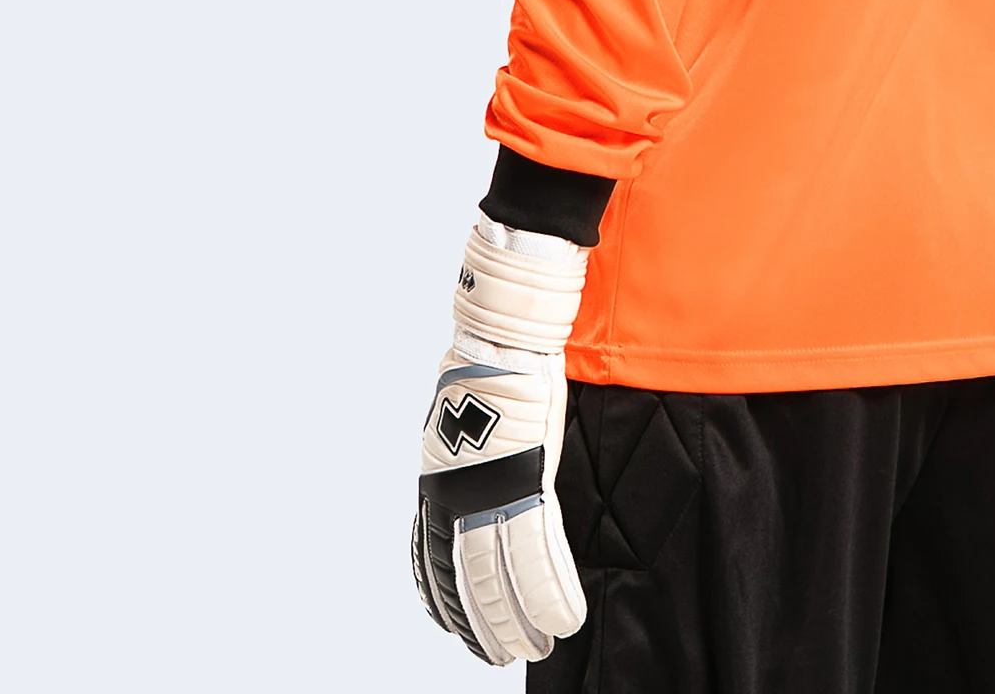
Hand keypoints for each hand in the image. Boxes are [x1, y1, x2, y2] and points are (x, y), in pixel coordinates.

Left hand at [412, 216, 589, 662]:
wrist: (501, 338)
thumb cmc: (489, 370)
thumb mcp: (459, 427)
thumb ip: (465, 463)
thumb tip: (476, 481)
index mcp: (436, 485)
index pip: (432, 561)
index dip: (443, 600)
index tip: (452, 628)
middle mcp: (452, 497)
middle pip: (465, 579)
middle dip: (482, 624)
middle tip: (500, 655)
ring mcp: (488, 492)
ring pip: (499, 578)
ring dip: (517, 621)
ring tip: (534, 649)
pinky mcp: (523, 482)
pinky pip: (537, 554)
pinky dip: (549, 593)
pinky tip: (561, 619)